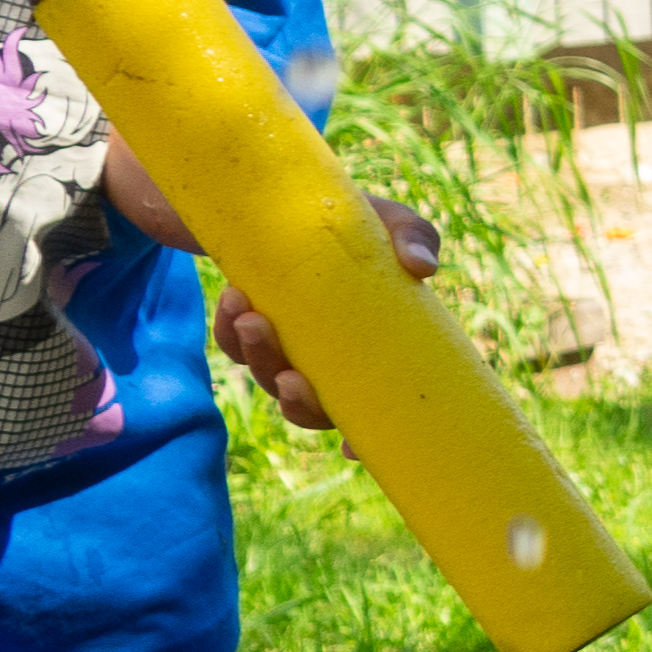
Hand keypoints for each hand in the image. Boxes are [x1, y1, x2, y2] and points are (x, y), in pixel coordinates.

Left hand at [212, 195, 441, 432]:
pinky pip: (232, 346)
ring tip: (252, 318)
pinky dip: (229, 331)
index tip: (353, 449)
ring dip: (260, 359)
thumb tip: (422, 269)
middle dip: (298, 403)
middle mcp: (327, 363)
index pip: (372, 411)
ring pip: (270, 380)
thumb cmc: (355, 222)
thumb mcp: (389, 221)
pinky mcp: (249, 330)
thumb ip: (415, 237)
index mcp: (370, 353)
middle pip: (311, 410)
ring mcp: (287, 350)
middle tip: (292, 377)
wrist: (290, 202)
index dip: (363, 440)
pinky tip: (235, 299)